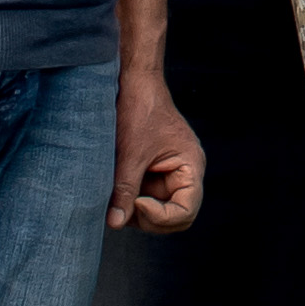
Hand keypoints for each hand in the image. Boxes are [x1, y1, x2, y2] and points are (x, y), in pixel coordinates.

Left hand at [113, 75, 203, 231]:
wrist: (132, 81)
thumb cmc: (138, 109)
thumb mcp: (130, 154)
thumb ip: (124, 191)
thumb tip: (115, 224)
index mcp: (191, 167)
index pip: (186, 211)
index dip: (161, 216)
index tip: (137, 204)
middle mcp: (184, 174)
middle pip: (175, 216)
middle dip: (148, 218)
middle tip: (122, 208)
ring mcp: (169, 173)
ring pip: (158, 210)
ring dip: (137, 211)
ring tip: (115, 198)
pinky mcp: (153, 171)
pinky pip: (146, 196)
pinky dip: (130, 199)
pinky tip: (114, 190)